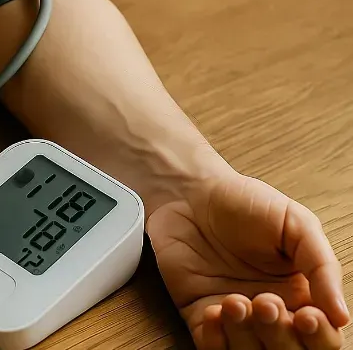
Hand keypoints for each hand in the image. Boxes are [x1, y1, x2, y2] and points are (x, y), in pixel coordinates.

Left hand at [147, 169, 349, 348]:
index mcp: (302, 295)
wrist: (191, 193)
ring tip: (235, 301)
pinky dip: (215, 340)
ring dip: (245, 336)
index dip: (319, 337)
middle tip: (265, 301)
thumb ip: (321, 266)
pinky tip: (213, 312)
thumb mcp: (296, 224)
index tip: (307, 315)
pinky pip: (209, 346)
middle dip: (280, 334)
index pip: (322, 337)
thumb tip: (341, 315)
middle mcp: (271, 313)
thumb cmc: (245, 204)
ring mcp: (235, 318)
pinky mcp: (199, 315)